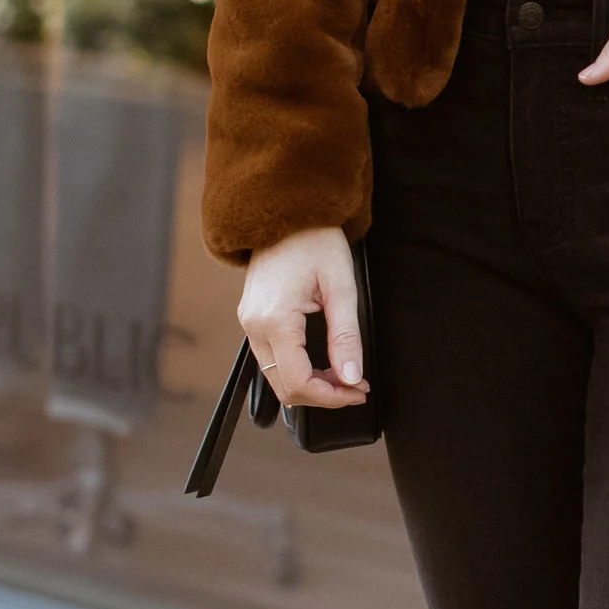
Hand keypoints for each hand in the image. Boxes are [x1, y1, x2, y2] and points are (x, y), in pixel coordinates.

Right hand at [237, 224, 366, 407]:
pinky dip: (297, 369)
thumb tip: (352, 377)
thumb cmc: (315, 239)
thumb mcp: (341, 287)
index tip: (359, 391)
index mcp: (275, 319)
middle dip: (322, 395)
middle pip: (284, 387)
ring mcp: (249, 322)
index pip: (298, 383)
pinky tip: (323, 362)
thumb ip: (346, 336)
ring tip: (345, 375)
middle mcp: (254, 325)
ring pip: (276, 376)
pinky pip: (272, 358)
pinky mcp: (252, 318)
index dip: (331, 397)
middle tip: (357, 386)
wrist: (286, 211)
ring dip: (310, 384)